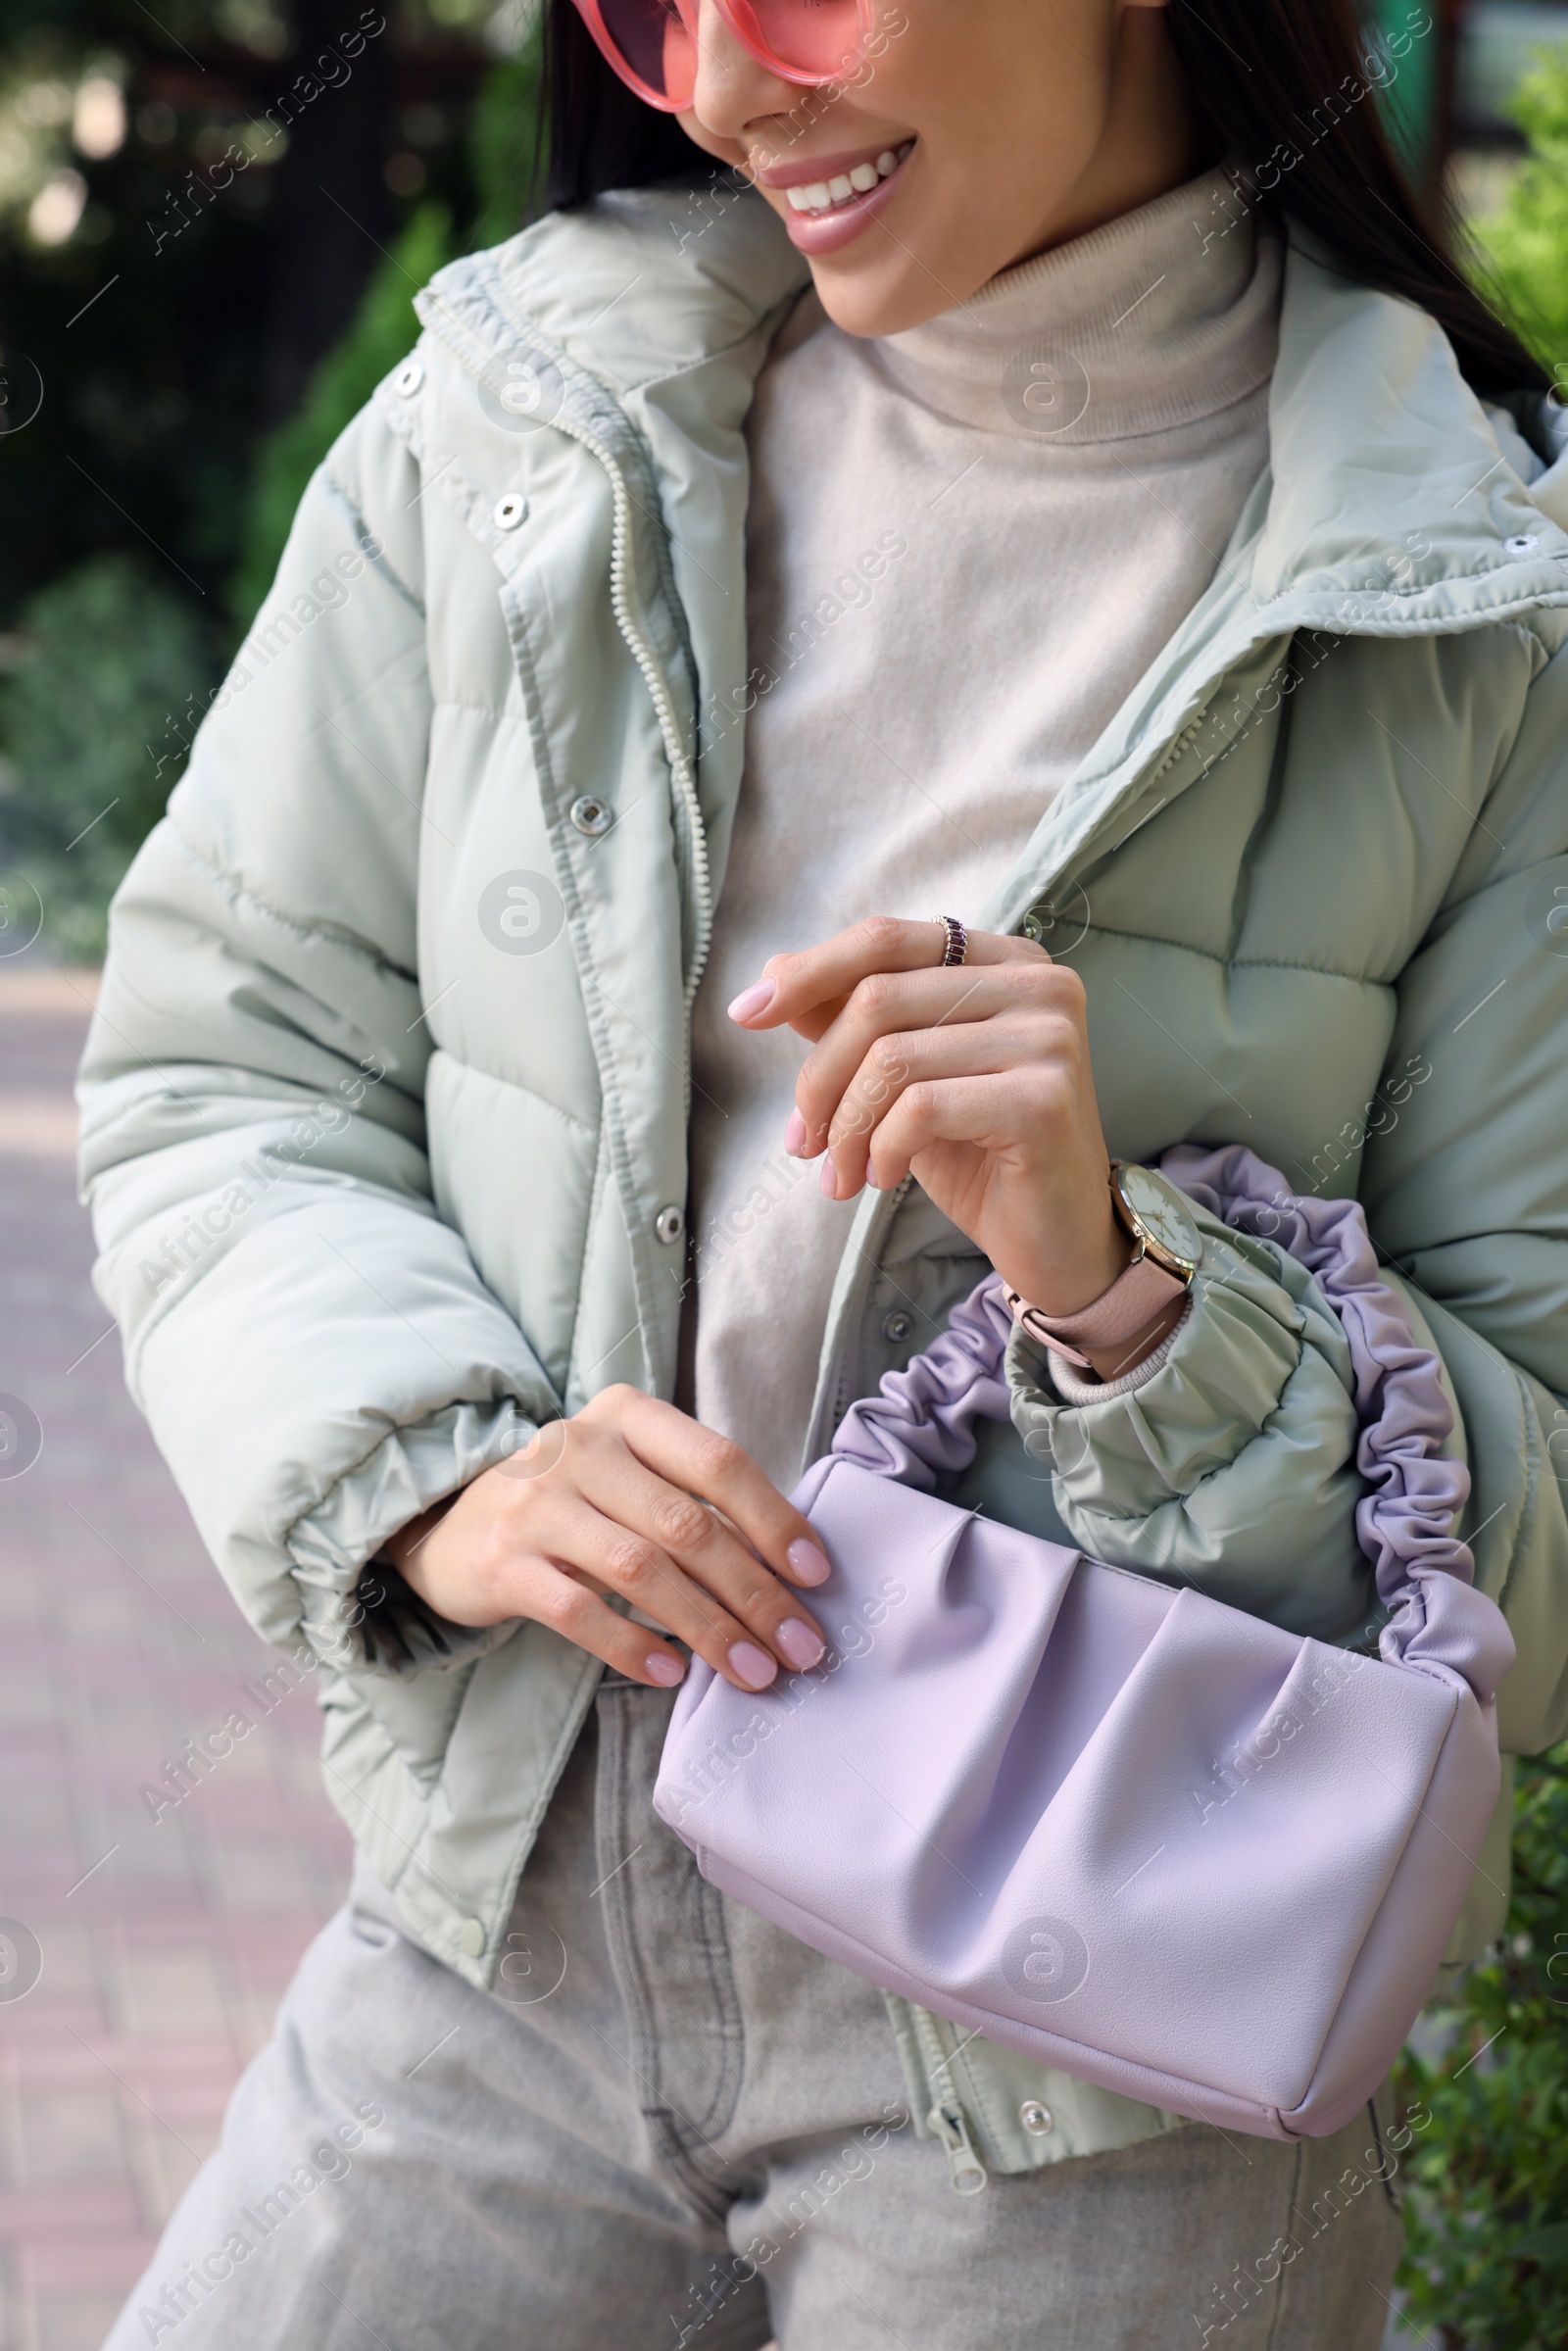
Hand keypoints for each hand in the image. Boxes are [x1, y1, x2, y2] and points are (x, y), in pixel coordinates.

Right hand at [385, 1387, 831, 1692]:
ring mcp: (536, 1503)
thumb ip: (694, 1507)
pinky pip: (580, 1610)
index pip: (717, 1462)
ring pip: (641, 1569)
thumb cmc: (572, 1506)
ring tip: (753, 1671)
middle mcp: (580, 1447)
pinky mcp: (505, 1562)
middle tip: (800, 1646)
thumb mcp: (629, 1480)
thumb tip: (787, 1574)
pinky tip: (673, 1674)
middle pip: (686, 1523)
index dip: (773, 1519)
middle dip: (754, 1592)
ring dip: (708, 1627)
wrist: (453, 1529)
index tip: (816, 1575)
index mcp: (627, 1416)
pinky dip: (633, 1646)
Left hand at [728, 916, 1163, 1375]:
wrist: (1058, 1240)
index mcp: (1004, 960)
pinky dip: (883, 1147)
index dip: (808, 970)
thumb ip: (853, 1019)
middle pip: (877, 999)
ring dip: (844, 1127)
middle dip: (819, 1079)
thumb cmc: (980, 1153)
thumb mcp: (905, 1078)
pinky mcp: (1045, 1098)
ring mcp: (1048, 1038)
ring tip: (839, 1175)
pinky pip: (921, 1107)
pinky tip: (883, 1177)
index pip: (886, 939)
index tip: (743, 1014)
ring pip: (892, 1057)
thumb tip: (773, 971)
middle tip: (801, 1143)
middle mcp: (1037, 984)